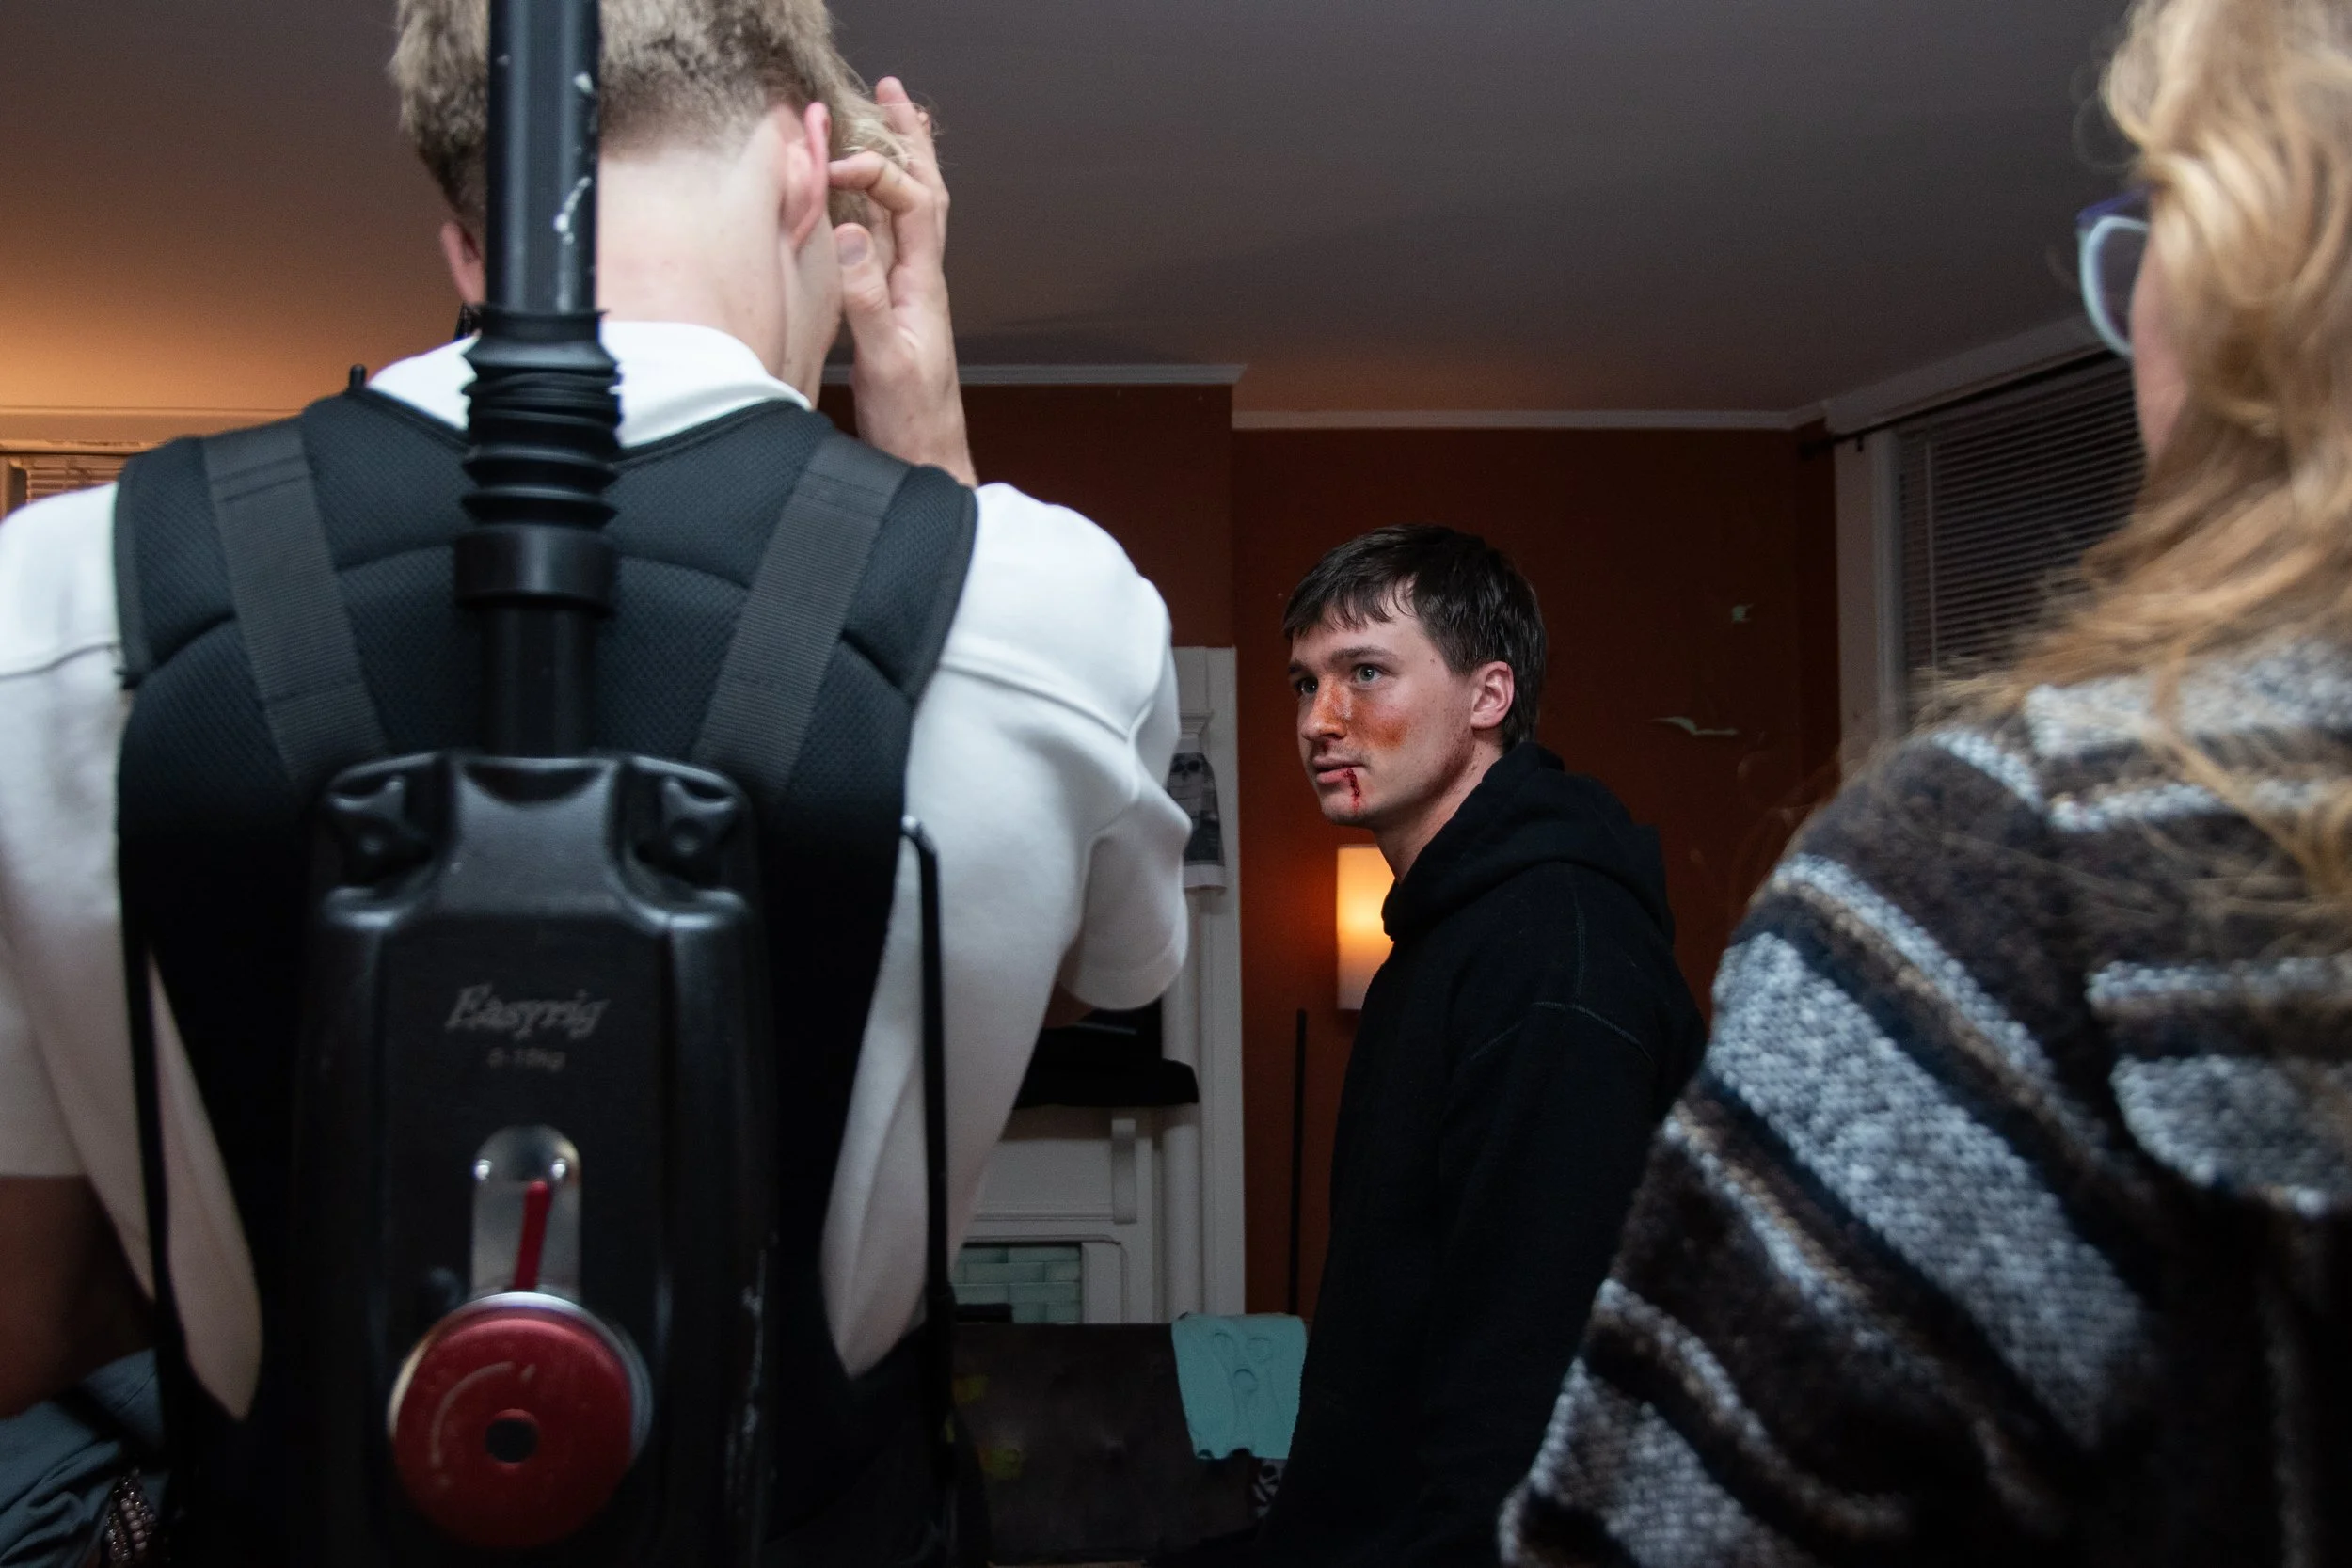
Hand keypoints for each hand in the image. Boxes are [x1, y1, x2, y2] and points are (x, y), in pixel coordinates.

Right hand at [829, 79, 975, 485]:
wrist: (929, 467)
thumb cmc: (912, 425)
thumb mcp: (883, 363)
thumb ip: (866, 299)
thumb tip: (850, 232)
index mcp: (922, 288)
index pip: (912, 204)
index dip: (879, 171)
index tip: (837, 163)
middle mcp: (921, 283)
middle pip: (925, 195)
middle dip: (910, 141)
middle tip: (893, 94)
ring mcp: (908, 296)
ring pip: (911, 215)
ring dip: (900, 165)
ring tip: (891, 122)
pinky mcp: (893, 311)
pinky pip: (891, 244)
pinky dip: (880, 207)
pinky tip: (865, 199)